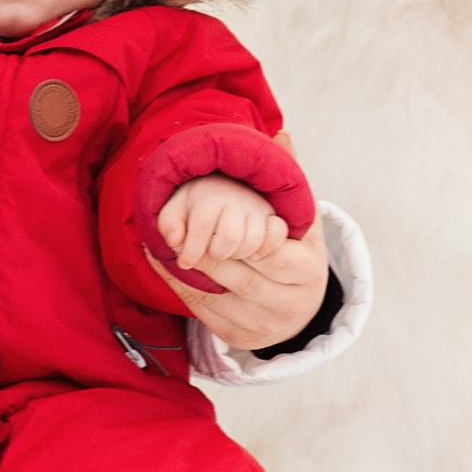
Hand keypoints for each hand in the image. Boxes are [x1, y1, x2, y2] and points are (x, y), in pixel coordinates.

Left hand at [151, 193, 330, 350]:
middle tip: (176, 231)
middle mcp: (288, 304)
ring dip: (186, 271)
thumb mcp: (299, 217)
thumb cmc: (295, 252)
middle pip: (240, 277)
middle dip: (206, 253)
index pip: (269, 252)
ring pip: (217, 296)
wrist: (300, 308)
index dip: (237, 235)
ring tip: (164, 246)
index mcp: (307, 272)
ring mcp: (263, 325)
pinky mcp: (239, 338)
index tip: (210, 213)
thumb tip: (280, 134)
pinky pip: (202, 311)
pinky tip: (164, 265)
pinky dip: (180, 287)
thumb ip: (289, 177)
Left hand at [158, 174, 286, 283]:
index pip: (202, 225)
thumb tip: (174, 241)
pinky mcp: (275, 218)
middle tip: (209, 256)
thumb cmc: (195, 205)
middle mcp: (237, 200)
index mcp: (209, 196)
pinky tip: (251, 256)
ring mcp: (259, 209)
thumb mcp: (175, 210)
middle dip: (215, 255)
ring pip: (252, 242)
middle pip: (228, 238)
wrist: (225, 186)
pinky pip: (277, 237)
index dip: (191, 250)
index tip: (184, 263)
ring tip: (228, 255)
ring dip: (238, 256)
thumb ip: (169, 224)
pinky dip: (264, 250)